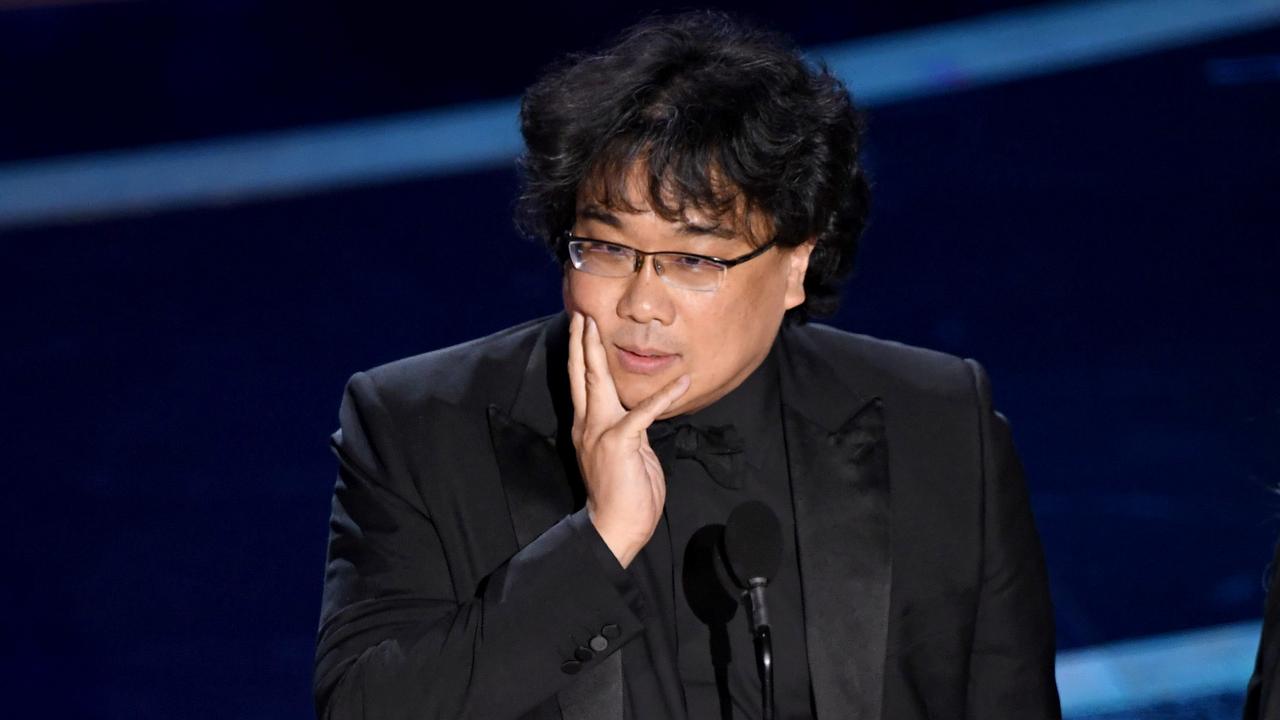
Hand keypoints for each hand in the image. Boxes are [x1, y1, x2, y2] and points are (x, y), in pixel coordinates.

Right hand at [567, 312, 689, 567]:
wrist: (615, 527)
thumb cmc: (625, 495)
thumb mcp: (627, 454)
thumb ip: (629, 430)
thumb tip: (639, 416)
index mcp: (588, 427)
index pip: (580, 384)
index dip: (581, 355)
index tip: (581, 329)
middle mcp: (588, 425)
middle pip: (580, 374)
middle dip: (581, 341)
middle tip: (579, 313)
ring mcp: (601, 432)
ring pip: (595, 382)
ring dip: (596, 351)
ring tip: (596, 326)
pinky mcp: (620, 442)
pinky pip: (644, 412)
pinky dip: (666, 396)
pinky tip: (683, 382)